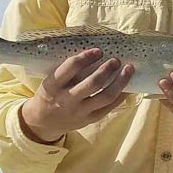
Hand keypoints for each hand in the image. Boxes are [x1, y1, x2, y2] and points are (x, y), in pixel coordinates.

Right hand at [19, 48, 134, 142]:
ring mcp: (79, 112)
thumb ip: (68, 70)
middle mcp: (66, 100)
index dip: (86, 57)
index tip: (98, 50)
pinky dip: (122, 94)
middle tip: (116, 60)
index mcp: (52, 86)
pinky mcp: (90, 119)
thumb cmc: (51, 94)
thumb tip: (96, 50)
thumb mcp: (51, 81)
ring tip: (129, 69)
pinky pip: (110, 107)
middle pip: (93, 83)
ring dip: (120, 81)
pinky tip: (128, 85)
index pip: (70, 68)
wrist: (44, 122)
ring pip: (106, 96)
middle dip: (107, 69)